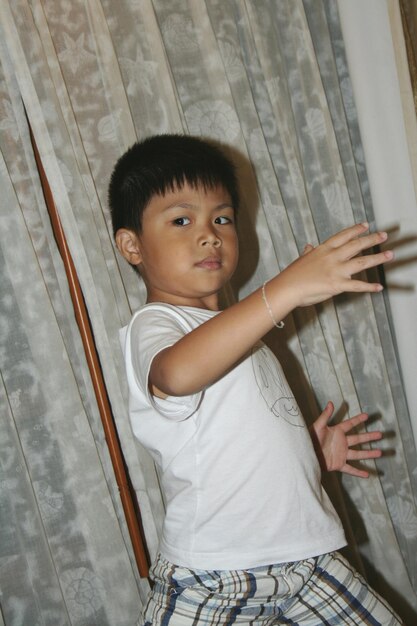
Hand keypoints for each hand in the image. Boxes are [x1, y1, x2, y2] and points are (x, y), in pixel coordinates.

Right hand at [278, 223, 393, 308]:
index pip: (343, 236)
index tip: (366, 225)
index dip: (355, 230)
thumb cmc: (292, 276)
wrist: (287, 288)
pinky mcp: (337, 285)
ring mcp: (336, 270)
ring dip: (377, 258)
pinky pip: (357, 286)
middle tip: (384, 235)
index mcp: (323, 250)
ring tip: (390, 255)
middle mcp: (332, 257)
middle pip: (356, 245)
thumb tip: (308, 246)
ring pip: (362, 262)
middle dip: (372, 239)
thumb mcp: (301, 260)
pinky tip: (379, 287)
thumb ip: (308, 253)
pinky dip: (369, 287)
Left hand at [310, 401, 382, 477]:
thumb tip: (330, 402)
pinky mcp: (338, 464)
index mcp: (336, 432)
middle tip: (380, 434)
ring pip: (358, 454)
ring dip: (369, 453)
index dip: (358, 420)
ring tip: (380, 453)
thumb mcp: (317, 426)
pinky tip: (367, 475)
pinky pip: (350, 469)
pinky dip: (358, 472)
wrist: (304, 454)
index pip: (349, 424)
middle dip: (369, 437)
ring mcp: (341, 454)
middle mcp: (341, 442)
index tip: (367, 415)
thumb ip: (325, 415)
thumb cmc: (309, 439)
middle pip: (358, 439)